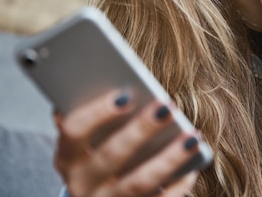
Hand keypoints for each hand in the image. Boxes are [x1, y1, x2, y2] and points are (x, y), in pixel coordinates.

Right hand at [54, 89, 198, 196]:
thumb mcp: (87, 138)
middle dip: (142, 129)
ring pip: (139, 183)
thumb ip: (93, 111)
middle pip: (112, 156)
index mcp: (67, 156)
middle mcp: (82, 184)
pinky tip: (195, 162)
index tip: (127, 94)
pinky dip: (179, 183)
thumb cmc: (98, 152)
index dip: (98, 113)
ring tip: (193, 136)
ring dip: (169, 158)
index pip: (74, 131)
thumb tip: (109, 78)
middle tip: (168, 105)